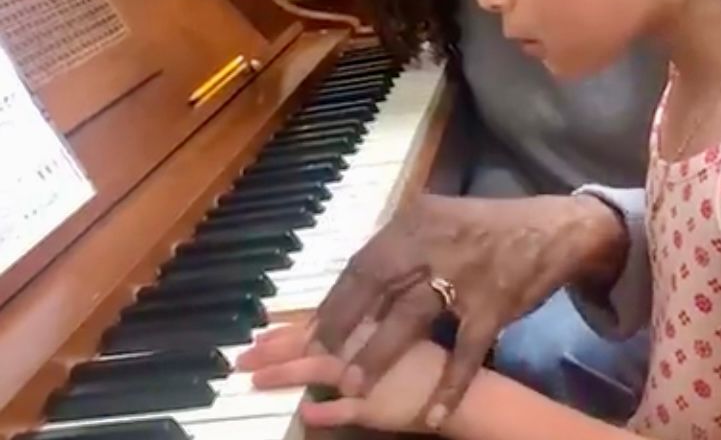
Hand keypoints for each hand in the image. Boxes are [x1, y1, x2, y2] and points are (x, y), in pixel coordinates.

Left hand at [237, 323, 451, 432]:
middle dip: (273, 347)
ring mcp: (366, 373)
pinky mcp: (375, 403)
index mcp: (363, 325)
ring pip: (316, 368)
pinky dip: (323, 413)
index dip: (286, 329)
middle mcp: (360, 343)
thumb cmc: (422, 363)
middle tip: (242, 354)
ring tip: (253, 377)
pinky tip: (303, 413)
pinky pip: (343, 410)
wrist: (460, 389)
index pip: (316, 324)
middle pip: (308, 342)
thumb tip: (325, 333)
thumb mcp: (388, 341)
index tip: (260, 332)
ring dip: (283, 374)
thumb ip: (356, 338)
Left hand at [309, 192, 626, 422]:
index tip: (308, 331)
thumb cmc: (485, 228)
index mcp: (417, 219)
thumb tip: (356, 284)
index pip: (364, 262)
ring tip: (352, 388)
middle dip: (342, 324)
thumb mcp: (438, 221)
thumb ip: (401, 248)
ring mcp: (465, 274)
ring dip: (379, 353)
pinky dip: (449, 386)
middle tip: (316, 361)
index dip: (335, 299)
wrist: (550, 228)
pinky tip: (432, 415)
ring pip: (411, 316)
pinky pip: (466, 352)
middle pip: (377, 283)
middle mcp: (435, 242)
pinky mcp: (494, 305)